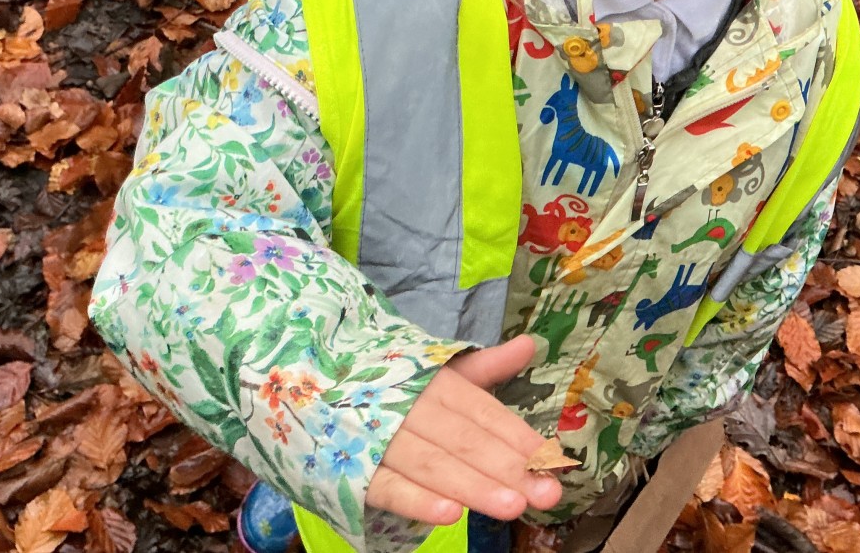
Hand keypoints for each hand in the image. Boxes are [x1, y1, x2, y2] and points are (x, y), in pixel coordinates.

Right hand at [365, 335, 564, 524]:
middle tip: (545, 493)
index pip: (483, 412)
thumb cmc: (387, 385)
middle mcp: (410, 407)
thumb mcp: (436, 371)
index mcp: (435, 382)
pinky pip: (386, 487)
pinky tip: (449, 514)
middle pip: (464, 440)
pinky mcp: (352, 470)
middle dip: (506, 468)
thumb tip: (530, 345)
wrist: (307, 385)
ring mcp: (379, 438)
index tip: (552, 460)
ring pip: (431, 464)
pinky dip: (416, 501)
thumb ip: (485, 366)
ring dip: (472, 486)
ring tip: (511, 506)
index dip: (518, 437)